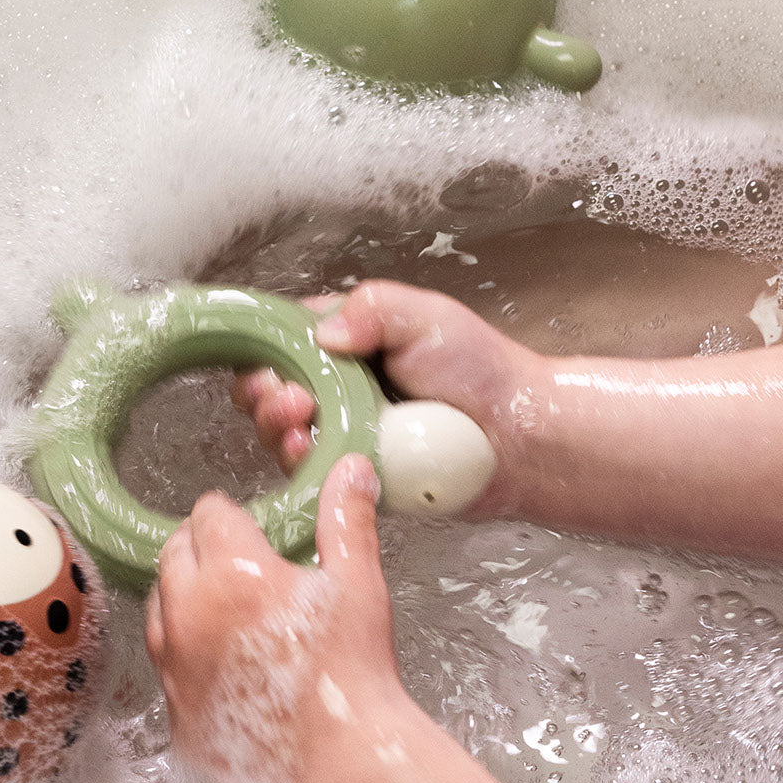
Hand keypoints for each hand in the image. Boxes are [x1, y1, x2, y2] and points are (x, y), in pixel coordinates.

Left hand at [144, 453, 402, 782]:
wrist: (344, 762)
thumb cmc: (354, 667)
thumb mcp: (358, 582)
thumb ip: (347, 518)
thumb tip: (351, 464)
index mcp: (231, 572)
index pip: (208, 513)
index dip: (231, 514)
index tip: (250, 525)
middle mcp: (188, 614)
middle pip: (173, 553)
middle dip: (201, 547)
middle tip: (240, 561)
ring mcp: (174, 670)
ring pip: (158, 609)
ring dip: (184, 597)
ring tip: (227, 608)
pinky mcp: (176, 718)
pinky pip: (167, 671)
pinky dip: (187, 658)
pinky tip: (224, 665)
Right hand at [233, 280, 542, 515]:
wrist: (518, 437)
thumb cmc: (481, 371)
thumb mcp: (426, 316)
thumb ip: (372, 309)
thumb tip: (324, 333)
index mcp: (348, 339)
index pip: (283, 338)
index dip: (266, 349)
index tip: (271, 362)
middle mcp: (336, 386)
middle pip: (269, 387)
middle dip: (263, 392)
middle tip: (291, 397)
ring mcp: (341, 432)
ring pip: (280, 432)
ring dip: (276, 427)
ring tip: (300, 420)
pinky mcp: (350, 474)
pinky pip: (309, 474)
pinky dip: (299, 465)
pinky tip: (308, 453)